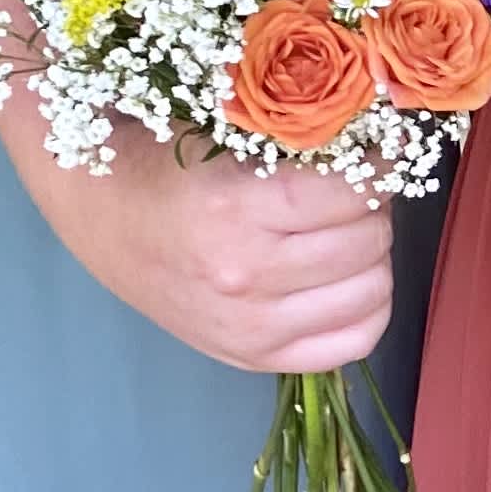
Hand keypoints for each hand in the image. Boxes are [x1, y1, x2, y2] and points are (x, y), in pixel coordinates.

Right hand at [36, 146, 395, 374]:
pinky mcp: (254, 356)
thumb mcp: (227, 135)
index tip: (378, 154)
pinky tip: (345, 280)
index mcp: (235, 206)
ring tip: (344, 233)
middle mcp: (245, 273)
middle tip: (353, 193)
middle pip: (368, 239)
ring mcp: (250, 325)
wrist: (103, 218)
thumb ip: (302, 140)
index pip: (355, 191)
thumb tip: (386, 141)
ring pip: (373, 288)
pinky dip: (366, 306)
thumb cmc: (167, 165)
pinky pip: (356, 339)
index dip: (381, 167)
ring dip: (372, 255)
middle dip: (373, 208)